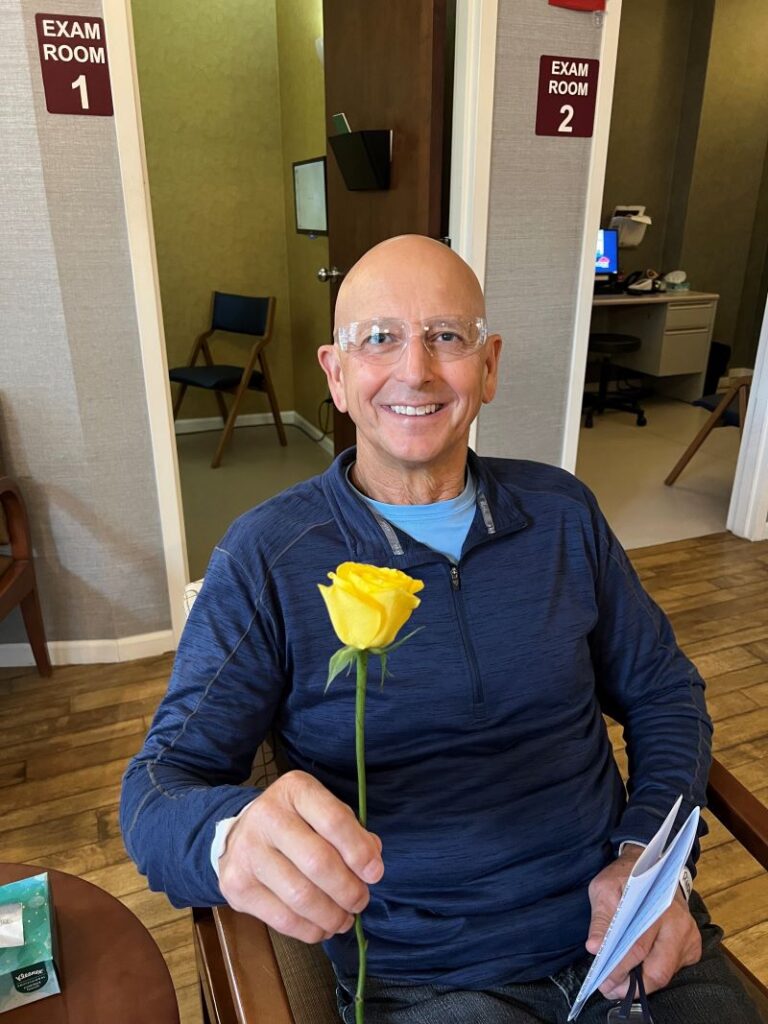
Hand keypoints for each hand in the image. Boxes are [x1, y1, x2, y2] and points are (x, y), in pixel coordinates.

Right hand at [218, 770, 383, 943]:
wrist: (241, 834)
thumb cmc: (295, 823)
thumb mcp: (323, 811)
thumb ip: (352, 832)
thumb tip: (372, 864)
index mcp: (295, 789)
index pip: (334, 821)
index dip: (359, 852)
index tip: (374, 874)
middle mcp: (267, 816)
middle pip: (318, 862)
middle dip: (348, 890)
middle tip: (360, 901)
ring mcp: (248, 852)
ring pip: (301, 896)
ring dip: (331, 915)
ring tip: (344, 919)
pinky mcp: (237, 886)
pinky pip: (282, 919)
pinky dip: (310, 930)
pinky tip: (322, 927)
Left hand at [586, 848, 701, 998]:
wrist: (653, 865)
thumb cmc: (626, 877)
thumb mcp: (605, 888)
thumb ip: (601, 919)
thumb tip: (594, 948)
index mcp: (656, 905)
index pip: (637, 948)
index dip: (619, 969)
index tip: (602, 981)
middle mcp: (678, 922)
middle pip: (658, 970)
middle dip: (632, 985)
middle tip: (610, 988)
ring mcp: (689, 935)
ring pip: (666, 974)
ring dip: (642, 982)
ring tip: (620, 981)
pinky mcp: (693, 944)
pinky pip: (674, 969)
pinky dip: (654, 972)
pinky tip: (639, 966)